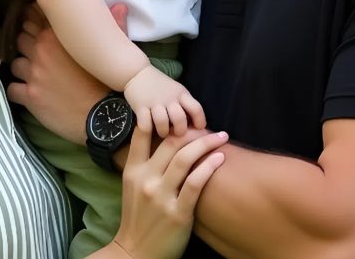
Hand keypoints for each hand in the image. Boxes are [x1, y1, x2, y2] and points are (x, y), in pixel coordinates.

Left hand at [6, 3, 113, 142]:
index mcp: (58, 35)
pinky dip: (18, 91)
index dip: (35, 20)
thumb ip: (114, 24)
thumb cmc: (111, 83)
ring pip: (15, 62)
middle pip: (21, 37)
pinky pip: (12, 89)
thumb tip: (119, 5)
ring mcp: (33, 74)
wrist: (105, 118)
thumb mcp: (116, 49)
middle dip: (27, 42)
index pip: (34, 15)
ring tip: (35, 74)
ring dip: (23, 67)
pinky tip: (28, 93)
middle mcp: (41, 51)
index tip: (41, 26)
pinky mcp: (29, 96)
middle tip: (39, 52)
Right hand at [111, 126, 227, 258]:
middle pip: (171, 143)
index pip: (142, 134)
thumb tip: (166, 141)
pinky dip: (209, 167)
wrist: (135, 253)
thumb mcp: (132, 188)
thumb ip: (145, 166)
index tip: (176, 110)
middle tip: (212, 128)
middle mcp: (145, 180)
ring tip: (222, 138)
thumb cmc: (137, 218)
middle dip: (194, 131)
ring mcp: (161, 196)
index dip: (158, 117)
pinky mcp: (178, 213)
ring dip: (206, 144)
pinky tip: (220, 159)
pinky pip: (196, 183)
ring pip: (185, 159)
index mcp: (132, 171)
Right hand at [124, 66, 205, 137]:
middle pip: (179, 119)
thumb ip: (185, 104)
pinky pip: (145, 124)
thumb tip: (195, 123)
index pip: (196, 108)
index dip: (200, 121)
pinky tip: (148, 128)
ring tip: (162, 132)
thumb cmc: (160, 86)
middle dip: (180, 130)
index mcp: (181, 94)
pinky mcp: (140, 106)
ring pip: (162, 123)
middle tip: (176, 133)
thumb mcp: (177, 90)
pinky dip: (147, 129)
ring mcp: (154, 102)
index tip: (198, 128)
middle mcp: (169, 98)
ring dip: (163, 132)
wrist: (137, 73)